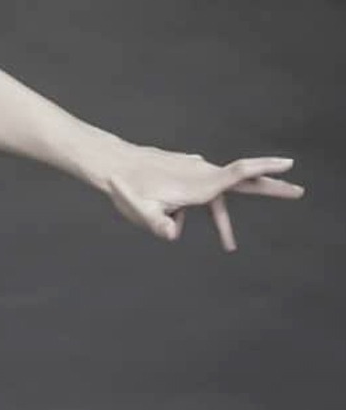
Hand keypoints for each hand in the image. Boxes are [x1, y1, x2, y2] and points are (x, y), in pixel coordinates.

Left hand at [101, 144, 304, 249]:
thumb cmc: (126, 187)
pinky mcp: (185, 171)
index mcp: (199, 183)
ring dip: (221, 220)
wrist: (111, 164)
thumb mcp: (141, 211)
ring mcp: (194, 170)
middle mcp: (201, 174)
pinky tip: (171, 216)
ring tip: (229, 244)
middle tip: (298, 190)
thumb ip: (158, 224)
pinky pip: (197, 195)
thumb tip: (172, 235)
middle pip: (243, 181)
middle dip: (270, 187)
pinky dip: (192, 209)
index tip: (287, 164)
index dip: (263, 168)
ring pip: (216, 198)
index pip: (237, 173)